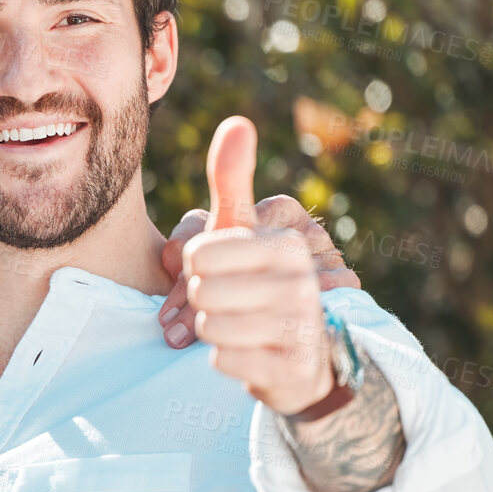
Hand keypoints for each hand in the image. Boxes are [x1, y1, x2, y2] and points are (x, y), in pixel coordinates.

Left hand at [177, 117, 336, 416]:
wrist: (299, 354)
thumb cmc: (256, 281)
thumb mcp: (242, 228)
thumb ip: (232, 179)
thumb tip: (238, 122)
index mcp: (287, 242)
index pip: (197, 252)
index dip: (190, 266)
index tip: (210, 271)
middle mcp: (301, 281)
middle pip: (200, 290)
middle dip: (197, 300)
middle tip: (216, 303)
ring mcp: (301, 326)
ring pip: (209, 327)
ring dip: (208, 330)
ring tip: (230, 326)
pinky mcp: (293, 368)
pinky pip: (222, 360)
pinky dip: (222, 359)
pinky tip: (244, 353)